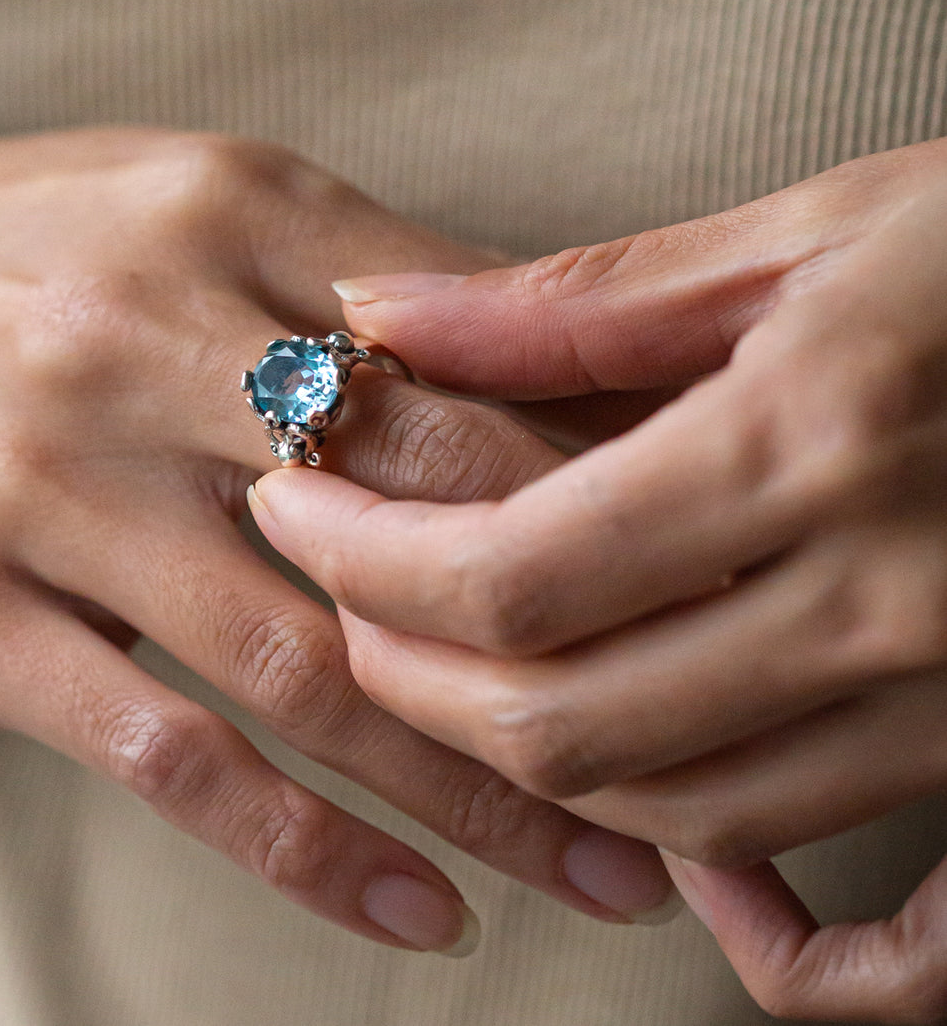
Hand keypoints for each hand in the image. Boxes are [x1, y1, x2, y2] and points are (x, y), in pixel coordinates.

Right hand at [0, 126, 674, 951]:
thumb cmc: (12, 250)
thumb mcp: (179, 200)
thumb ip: (350, 275)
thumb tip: (540, 369)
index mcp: (222, 211)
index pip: (472, 353)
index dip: (606, 466)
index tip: (695, 562)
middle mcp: (140, 336)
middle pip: (423, 506)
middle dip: (580, 631)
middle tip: (694, 733)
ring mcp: (46, 483)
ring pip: (313, 664)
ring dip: (481, 787)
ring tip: (603, 868)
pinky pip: (171, 754)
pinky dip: (310, 850)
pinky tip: (420, 912)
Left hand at [249, 136, 946, 1015]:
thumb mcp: (802, 239)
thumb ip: (575, 299)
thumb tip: (378, 316)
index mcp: (813, 445)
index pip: (513, 573)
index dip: (365, 559)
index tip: (295, 508)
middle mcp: (889, 600)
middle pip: (564, 719)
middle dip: (404, 671)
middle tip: (342, 594)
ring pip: (679, 813)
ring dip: (527, 766)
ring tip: (447, 675)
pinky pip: (899, 941)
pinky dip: (774, 939)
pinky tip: (694, 879)